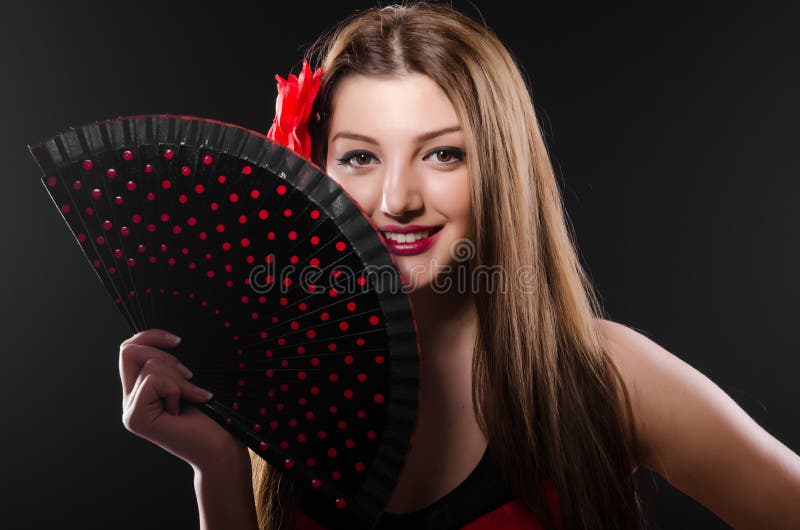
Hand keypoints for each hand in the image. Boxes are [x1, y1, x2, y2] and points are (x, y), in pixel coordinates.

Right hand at [119, 328, 245, 470]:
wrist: (221, 446)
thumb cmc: (214, 415)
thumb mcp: (188, 380)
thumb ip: (168, 364)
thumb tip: (161, 338)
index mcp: (141, 391)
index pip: (129, 350)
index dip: (150, 336)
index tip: (178, 342)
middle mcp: (130, 401)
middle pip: (129, 351)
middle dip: (166, 357)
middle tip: (189, 378)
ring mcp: (130, 411)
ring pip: (150, 366)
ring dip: (179, 378)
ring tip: (192, 398)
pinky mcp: (135, 417)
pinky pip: (153, 380)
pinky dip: (177, 388)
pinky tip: (186, 406)